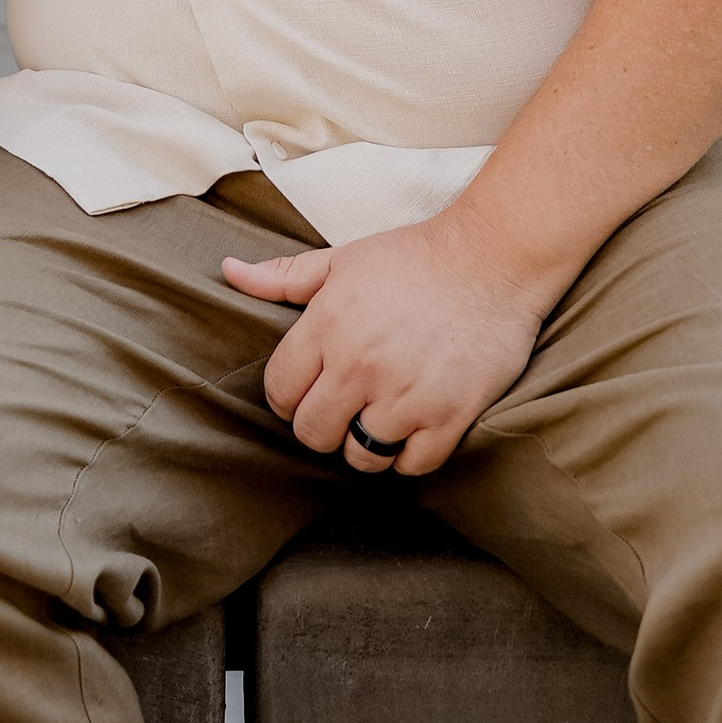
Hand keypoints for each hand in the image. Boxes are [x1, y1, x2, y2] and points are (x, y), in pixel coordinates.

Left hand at [220, 210, 552, 478]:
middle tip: (341, 407)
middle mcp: (361, 365)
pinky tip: (412, 426)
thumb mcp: (342, 259)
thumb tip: (228, 272)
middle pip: (313, 432)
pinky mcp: (449, 417)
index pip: (280, 391)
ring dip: (365, 442)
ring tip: (378, 416)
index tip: (306, 389)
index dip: (288, 395)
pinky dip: (409, 454)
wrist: (493, 259)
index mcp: (328, 325)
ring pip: (360, 456)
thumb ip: (282, 277)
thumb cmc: (415, 257)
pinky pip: (411, 465)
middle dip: (321, 424)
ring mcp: (406, 396)